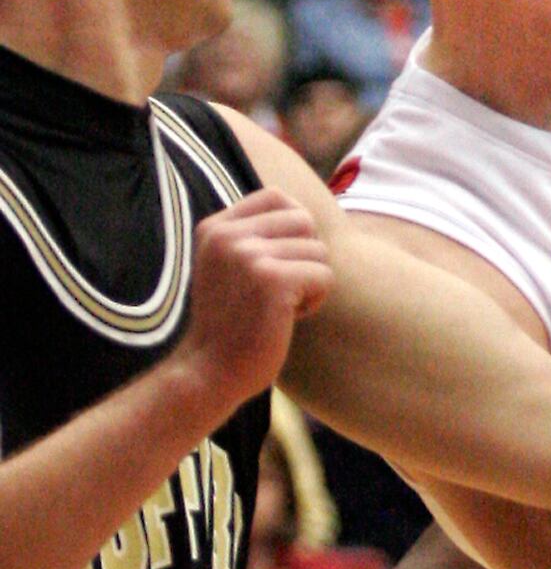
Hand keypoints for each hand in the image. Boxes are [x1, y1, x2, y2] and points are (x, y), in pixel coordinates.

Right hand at [176, 187, 332, 418]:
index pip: (276, 197)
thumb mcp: (226, 267)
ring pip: (318, 250)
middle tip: (283, 289)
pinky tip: (288, 318)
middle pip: (304, 221)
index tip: (281, 261)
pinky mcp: (272, 280)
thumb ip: (253, 237)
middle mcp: (228, 235)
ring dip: (311, 282)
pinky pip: (324, 276)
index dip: (294, 228)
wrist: (209, 371)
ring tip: (281, 306)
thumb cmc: (229, 325)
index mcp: (215, 228)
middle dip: (306, 256)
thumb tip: (304, 214)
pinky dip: (315, 300)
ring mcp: (248, 255)